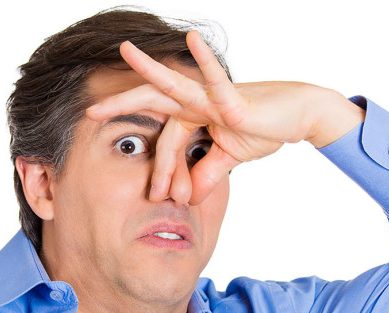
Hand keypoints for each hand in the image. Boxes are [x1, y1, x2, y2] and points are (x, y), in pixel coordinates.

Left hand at [85, 30, 364, 204]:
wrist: (297, 117)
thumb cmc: (261, 129)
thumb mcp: (227, 158)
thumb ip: (206, 172)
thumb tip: (191, 198)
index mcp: (192, 116)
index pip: (165, 142)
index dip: (161, 169)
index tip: (161, 196)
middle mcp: (197, 102)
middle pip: (152, 101)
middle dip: (121, 105)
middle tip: (90, 113)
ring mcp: (213, 97)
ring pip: (175, 83)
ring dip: (149, 68)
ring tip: (126, 51)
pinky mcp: (235, 98)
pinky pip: (218, 80)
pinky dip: (205, 61)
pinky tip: (191, 40)